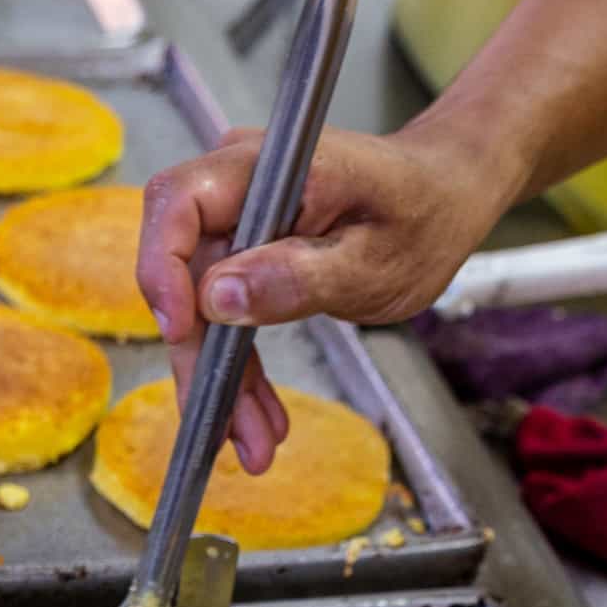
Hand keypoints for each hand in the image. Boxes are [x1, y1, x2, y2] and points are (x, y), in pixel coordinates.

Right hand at [137, 115, 514, 471]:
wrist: (444, 197)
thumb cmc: (424, 214)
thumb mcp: (373, 261)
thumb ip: (297, 276)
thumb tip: (217, 296)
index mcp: (272, 167)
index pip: (178, 202)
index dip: (162, 266)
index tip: (179, 330)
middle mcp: (242, 184)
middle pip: (184, 269)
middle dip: (198, 354)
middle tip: (222, 424)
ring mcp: (241, 217)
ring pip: (201, 304)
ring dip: (218, 375)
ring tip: (250, 440)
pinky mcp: (247, 248)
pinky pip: (226, 311)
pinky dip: (239, 365)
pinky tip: (257, 414)